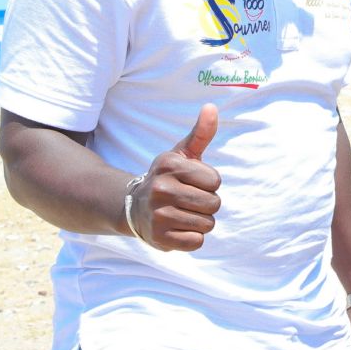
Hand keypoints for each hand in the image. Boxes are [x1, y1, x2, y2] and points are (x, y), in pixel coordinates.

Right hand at [128, 104, 222, 251]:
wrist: (135, 206)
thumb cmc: (168, 178)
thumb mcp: (181, 154)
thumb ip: (200, 133)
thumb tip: (211, 108)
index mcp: (170, 165)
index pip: (215, 181)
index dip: (209, 184)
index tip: (192, 182)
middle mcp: (161, 188)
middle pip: (214, 204)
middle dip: (207, 204)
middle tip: (187, 200)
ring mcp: (159, 215)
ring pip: (207, 224)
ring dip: (200, 221)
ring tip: (182, 213)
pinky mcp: (160, 238)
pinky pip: (197, 242)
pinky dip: (192, 238)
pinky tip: (177, 228)